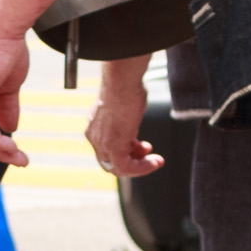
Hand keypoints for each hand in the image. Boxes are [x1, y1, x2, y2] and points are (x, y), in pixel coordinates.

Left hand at [85, 58, 163, 178]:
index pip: (106, 152)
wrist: (122, 82)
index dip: (126, 153)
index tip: (141, 148)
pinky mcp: (113, 145)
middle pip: (110, 162)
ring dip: (140, 168)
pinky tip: (154, 162)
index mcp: (94, 128)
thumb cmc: (124, 88)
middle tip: (149, 157)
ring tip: (156, 161)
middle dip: (133, 162)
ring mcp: (102, 142)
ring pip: (118, 168)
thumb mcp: (122, 110)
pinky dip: (141, 168)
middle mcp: (94, 137)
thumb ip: (124, 123)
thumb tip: (131, 127)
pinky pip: (125, 166)